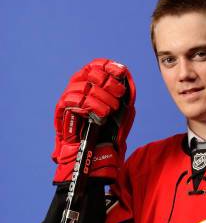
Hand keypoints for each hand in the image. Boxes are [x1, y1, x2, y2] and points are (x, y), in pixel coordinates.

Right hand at [52, 58, 135, 182]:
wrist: (96, 157)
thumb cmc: (108, 135)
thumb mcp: (121, 113)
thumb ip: (124, 96)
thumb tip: (126, 77)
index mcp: (90, 87)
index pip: (94, 67)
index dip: (107, 65)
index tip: (121, 71)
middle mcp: (77, 90)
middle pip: (88, 73)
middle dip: (107, 81)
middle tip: (120, 94)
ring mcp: (68, 99)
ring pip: (83, 86)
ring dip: (101, 95)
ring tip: (112, 109)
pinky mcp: (62, 111)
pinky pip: (74, 100)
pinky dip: (91, 105)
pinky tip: (103, 114)